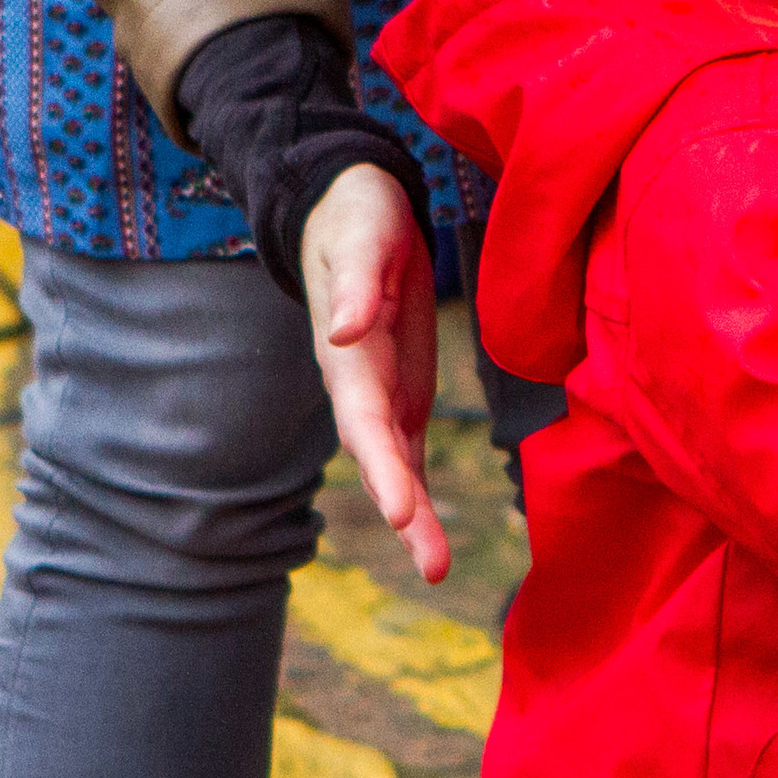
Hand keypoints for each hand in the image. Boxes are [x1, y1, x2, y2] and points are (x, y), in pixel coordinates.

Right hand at [302, 164, 450, 582]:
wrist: (353, 209)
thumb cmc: (358, 220)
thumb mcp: (362, 239)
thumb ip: (357, 287)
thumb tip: (344, 333)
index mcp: (348, 355)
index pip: (364, 419)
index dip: (381, 466)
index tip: (401, 511)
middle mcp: (359, 384)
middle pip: (380, 457)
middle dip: (404, 510)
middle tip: (430, 564)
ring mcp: (379, 391)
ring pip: (395, 462)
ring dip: (414, 516)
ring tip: (434, 568)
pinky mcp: (401, 389)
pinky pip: (411, 446)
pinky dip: (419, 486)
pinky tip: (428, 531)